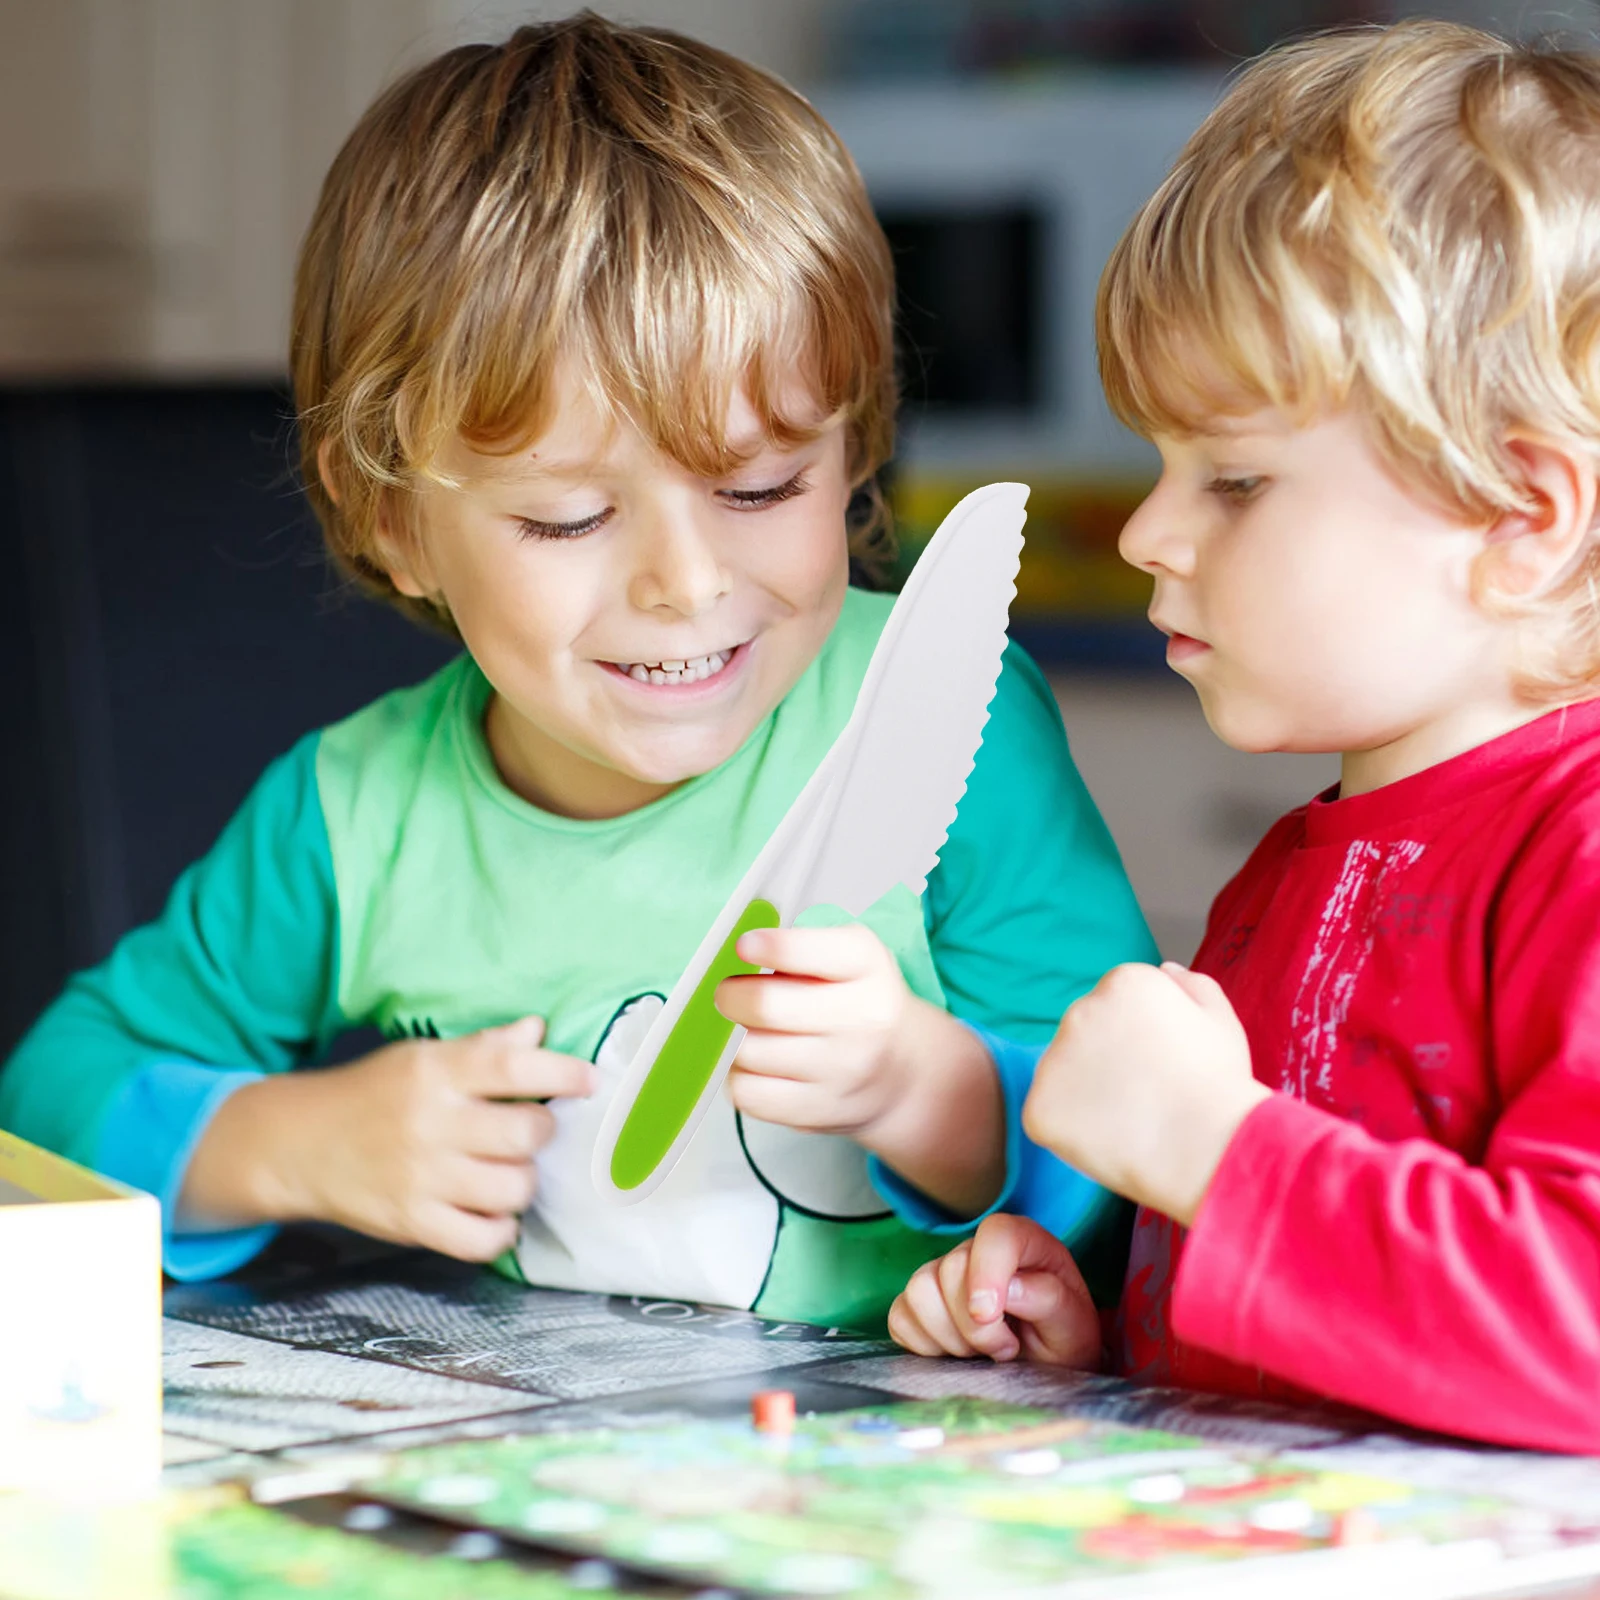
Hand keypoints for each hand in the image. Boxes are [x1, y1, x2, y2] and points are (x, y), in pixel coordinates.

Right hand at [182, 1016, 594, 1260]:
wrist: (298, 1144)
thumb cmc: (372, 1094)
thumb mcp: (423, 1057)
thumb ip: (483, 1048)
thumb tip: (538, 1030)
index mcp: (437, 1071)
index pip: (514, 1066)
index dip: (563, 1072)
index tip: (588, 1081)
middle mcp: (431, 1123)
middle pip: (526, 1132)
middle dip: (541, 1131)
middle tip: (530, 1129)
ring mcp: (422, 1177)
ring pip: (514, 1188)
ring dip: (523, 1180)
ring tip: (507, 1170)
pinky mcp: (412, 1224)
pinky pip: (483, 1240)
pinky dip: (501, 1230)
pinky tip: (493, 1212)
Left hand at [716, 924, 1005, 1217]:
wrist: (902, 1071)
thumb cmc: (855, 1000)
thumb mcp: (846, 957)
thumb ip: (796, 948)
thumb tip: (730, 961)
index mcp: (865, 964)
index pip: (809, 951)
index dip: (770, 948)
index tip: (745, 946)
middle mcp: (862, 1018)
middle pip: (764, 1006)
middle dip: (730, 995)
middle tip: (728, 994)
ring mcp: (842, 1070)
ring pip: (748, 1052)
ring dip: (732, 1039)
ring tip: (746, 1031)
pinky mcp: (818, 1111)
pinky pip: (747, 1093)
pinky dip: (738, 1077)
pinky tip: (755, 1065)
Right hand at [889, 1213, 1101, 1366]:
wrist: (1044, 1368)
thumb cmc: (1062, 1340)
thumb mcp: (1074, 1326)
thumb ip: (1049, 1300)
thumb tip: (1011, 1288)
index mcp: (1024, 1243)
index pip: (996, 1233)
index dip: (987, 1271)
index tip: (991, 1316)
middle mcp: (978, 1251)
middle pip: (950, 1269)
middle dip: (975, 1326)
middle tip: (1006, 1350)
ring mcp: (943, 1274)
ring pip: (918, 1290)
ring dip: (950, 1337)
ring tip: (980, 1352)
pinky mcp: (917, 1304)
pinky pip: (900, 1317)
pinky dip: (924, 1345)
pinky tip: (955, 1354)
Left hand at [1022, 962, 1267, 1225]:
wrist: (1206, 1146)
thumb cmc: (1220, 1084)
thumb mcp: (1221, 1019)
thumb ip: (1191, 985)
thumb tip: (1164, 969)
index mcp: (1122, 982)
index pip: (1117, 1005)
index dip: (1143, 1040)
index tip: (1166, 1064)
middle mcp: (1079, 1010)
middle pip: (1086, 1036)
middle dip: (1110, 1061)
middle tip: (1149, 1095)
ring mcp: (1053, 1057)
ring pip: (1066, 1075)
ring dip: (1089, 1094)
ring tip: (1134, 1120)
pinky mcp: (1039, 1105)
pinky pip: (1050, 1116)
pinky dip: (1073, 1131)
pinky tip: (1111, 1141)